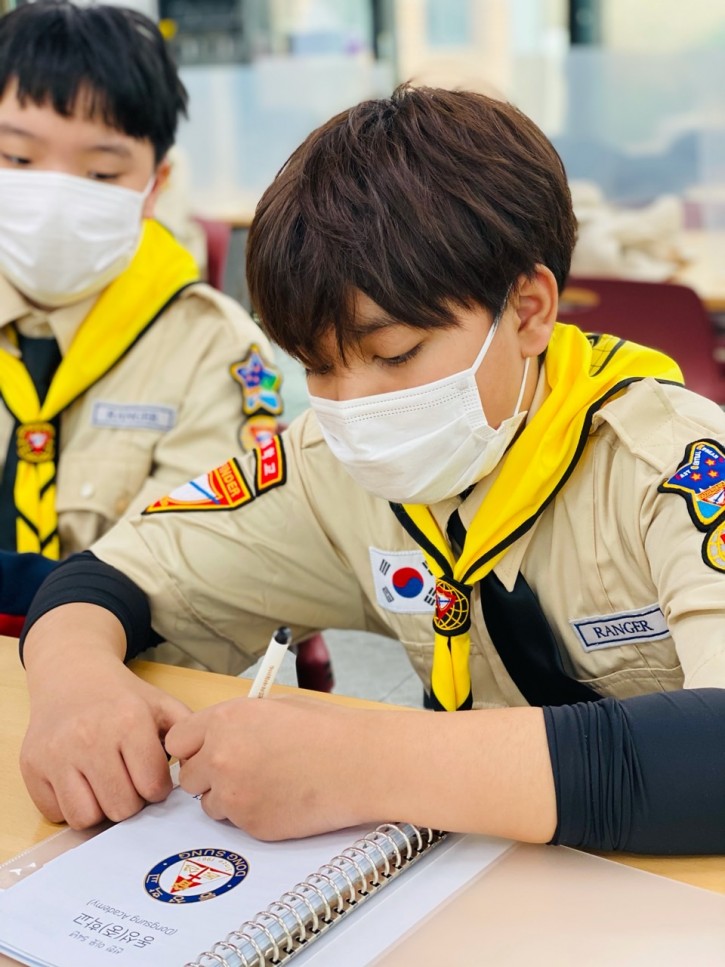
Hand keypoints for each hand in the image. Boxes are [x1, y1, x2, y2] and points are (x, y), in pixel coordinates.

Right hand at [21, 605, 190, 829]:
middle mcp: (90, 738)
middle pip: (121, 808)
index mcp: (128, 721)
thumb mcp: (161, 705)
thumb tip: (202, 769)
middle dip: (131, 801)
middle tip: (130, 782)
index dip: (157, 788)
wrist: (71, 674)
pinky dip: (71, 806)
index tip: (152, 776)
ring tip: (107, 786)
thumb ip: (189, 735)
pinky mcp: (32, 767)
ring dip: (101, 808)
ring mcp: (56, 754)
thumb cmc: (122, 697)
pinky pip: (57, 813)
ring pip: (87, 817)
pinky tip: (82, 783)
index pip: (151, 787)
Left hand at [166, 695, 557, 844]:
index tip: (208, 749)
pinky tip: (281, 798)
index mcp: (225, 720)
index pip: (177, 740)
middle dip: (209, 774)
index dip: (194, 746)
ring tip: (266, 784)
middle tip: (240, 769)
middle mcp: (221, 757)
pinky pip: (236, 824)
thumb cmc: (326, 730)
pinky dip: (251, 814)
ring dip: (228, 797)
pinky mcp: (251, 825)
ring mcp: (234, 794)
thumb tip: (215, 737)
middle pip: (189, 775)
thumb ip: (235, 722)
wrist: (361, 763)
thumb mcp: (274, 707)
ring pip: (209, 804)